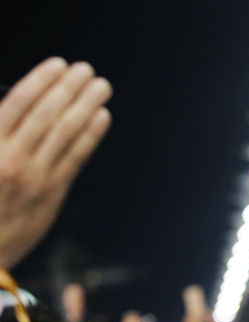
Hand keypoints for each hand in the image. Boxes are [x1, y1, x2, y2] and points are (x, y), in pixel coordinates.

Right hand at [0, 57, 111, 267]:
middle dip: (70, 88)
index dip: (41, 81)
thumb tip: (10, 106)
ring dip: (87, 105)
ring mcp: (36, 176)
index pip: (18, 103)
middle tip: (87, 70)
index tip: (58, 65)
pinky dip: (92, 135)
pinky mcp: (53, 192)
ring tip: (101, 87)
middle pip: (48, 113)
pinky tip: (102, 117)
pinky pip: (77, 157)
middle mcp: (12, 158)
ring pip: (66, 132)